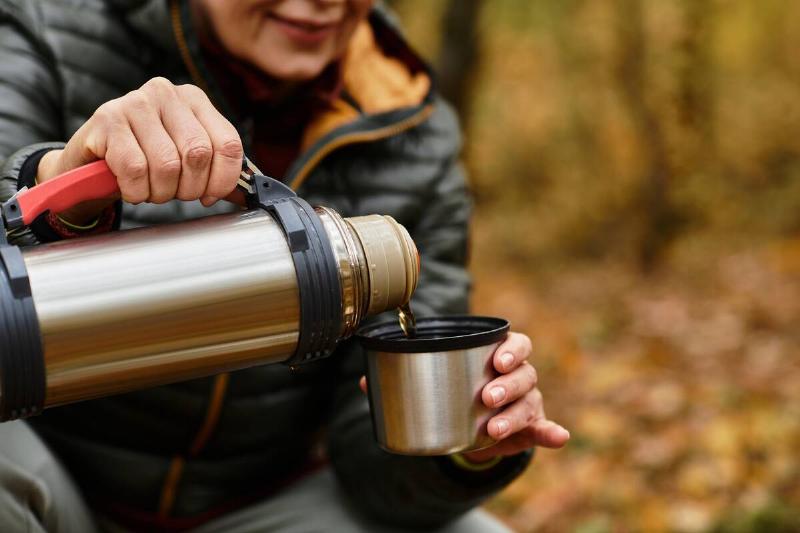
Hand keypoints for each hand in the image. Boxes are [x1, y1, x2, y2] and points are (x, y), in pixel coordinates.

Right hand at [37, 77, 243, 223]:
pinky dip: (135, 190)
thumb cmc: (145, 159)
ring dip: (160, 192)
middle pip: (199, 155)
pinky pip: (135, 169)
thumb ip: (218, 170)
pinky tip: (129, 186)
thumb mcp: (186, 159)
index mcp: (195, 99)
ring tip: (149, 188)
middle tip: (173, 192)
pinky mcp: (106, 119)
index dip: (223, 180)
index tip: (209, 195)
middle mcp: (167, 93)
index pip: (229, 145)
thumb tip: (249, 193)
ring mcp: (135, 102)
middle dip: (189, 188)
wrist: (90, 162)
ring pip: (167, 165)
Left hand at [357, 331, 569, 462]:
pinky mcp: (528, 428)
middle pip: (524, 373)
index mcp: (498, 355)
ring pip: (530, 402)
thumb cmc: (452, 392)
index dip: (509, 350)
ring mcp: (526, 402)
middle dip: (507, 385)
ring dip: (515, 415)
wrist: (467, 422)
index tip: (495, 361)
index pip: (515, 343)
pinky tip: (557, 437)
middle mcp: (517, 376)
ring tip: (493, 428)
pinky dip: (551, 433)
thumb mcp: (431, 383)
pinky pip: (543, 429)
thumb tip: (362, 382)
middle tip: (486, 398)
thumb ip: (399, 378)